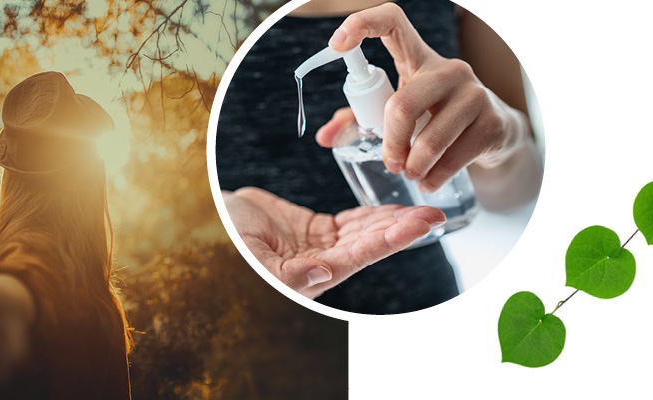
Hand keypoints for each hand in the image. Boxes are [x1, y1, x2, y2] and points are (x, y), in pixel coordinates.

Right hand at [223, 188, 445, 298]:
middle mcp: (326, 261)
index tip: (420, 225)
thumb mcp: (252, 255)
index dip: (392, 239)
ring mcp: (324, 244)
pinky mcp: (319, 229)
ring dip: (394, 220)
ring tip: (423, 207)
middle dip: (404, 228)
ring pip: (367, 231)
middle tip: (435, 213)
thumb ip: (288, 272)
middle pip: (372, 242)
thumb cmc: (230, 239)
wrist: (217, 221)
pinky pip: (353, 221)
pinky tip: (394, 207)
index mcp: (314, 272)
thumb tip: (325, 272)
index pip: (362, 255)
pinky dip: (374, 214)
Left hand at [316, 3, 528, 192]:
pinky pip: (455, 157)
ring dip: (414, 165)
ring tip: (410, 174)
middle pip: (403, 104)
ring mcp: (475, 94)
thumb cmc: (436, 117)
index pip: (393, 22)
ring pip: (430, 138)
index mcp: (419, 59)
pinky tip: (430, 182)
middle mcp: (449, 70)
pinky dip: (436, 177)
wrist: (495, 133)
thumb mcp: (401, 112)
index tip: (336, 44)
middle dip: (391, 143)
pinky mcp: (492, 122)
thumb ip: (361, 117)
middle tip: (390, 163)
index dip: (363, 24)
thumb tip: (325, 137)